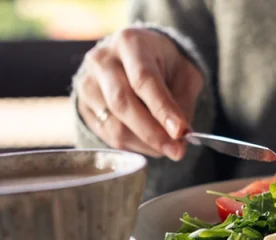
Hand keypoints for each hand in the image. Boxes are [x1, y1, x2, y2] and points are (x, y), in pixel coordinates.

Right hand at [74, 27, 203, 160]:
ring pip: (114, 125)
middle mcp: (102, 60)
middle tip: (178, 151)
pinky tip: (150, 143)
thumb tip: (180, 135)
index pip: (144, 80)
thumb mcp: (184, 73)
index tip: (181, 132)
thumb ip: (183, 101)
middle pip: (123, 103)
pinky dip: (133, 146)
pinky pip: (107, 135)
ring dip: (146, 144)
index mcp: (130, 43)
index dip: (162, 109)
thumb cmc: (164, 65)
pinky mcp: (82, 105)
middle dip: (153, 133)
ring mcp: (87, 83)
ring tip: (168, 147)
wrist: (135, 57)